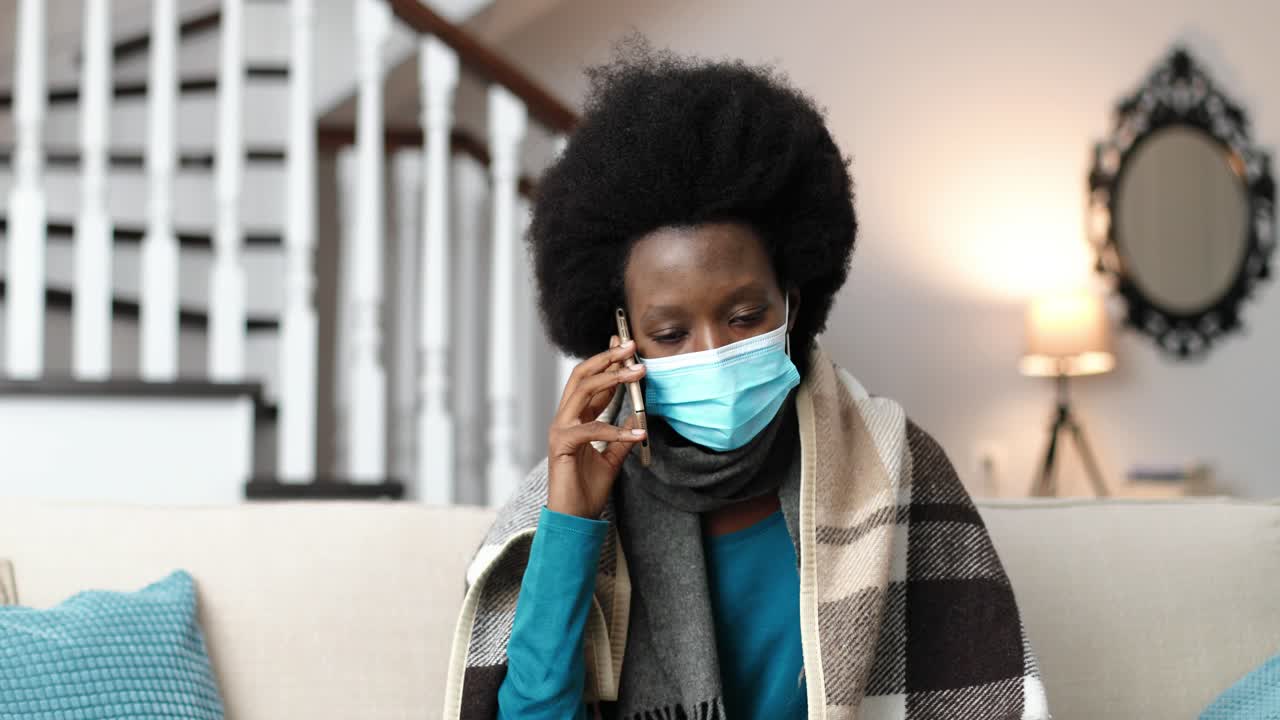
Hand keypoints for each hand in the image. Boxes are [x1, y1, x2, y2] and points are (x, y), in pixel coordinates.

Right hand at [546, 335, 646, 518]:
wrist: (573, 518)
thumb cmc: (587, 489)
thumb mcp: (612, 459)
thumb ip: (622, 437)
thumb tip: (637, 417)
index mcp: (575, 419)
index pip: (591, 381)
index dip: (609, 362)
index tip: (627, 346)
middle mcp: (565, 418)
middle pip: (583, 376)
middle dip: (608, 358)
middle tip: (632, 347)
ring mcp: (560, 429)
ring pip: (584, 391)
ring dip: (613, 379)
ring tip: (639, 374)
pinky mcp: (561, 445)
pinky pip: (591, 429)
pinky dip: (617, 430)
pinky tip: (639, 434)